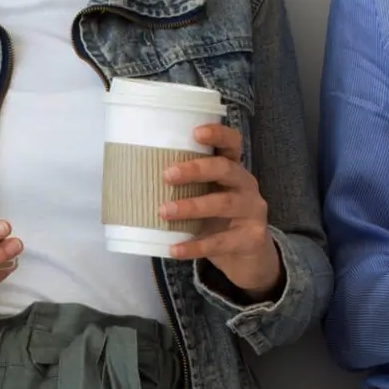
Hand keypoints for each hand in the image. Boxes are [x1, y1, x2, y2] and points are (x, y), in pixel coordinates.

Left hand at [159, 124, 280, 294]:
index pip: (232, 143)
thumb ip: (186, 187)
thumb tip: (136, 179)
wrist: (250, 256)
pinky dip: (195, 246)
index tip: (195, 132)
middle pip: (225, 169)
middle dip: (196, 169)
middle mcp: (246, 185)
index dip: (218, 134)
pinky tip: (174, 249)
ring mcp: (252, 211)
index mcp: (233, 169)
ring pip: (224, 204)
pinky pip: (220, 242)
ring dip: (192, 207)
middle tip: (167, 176)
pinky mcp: (251, 238)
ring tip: (164, 212)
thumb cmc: (218, 219)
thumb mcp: (207, 197)